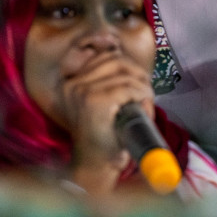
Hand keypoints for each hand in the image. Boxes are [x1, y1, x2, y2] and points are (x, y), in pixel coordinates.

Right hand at [60, 51, 156, 195]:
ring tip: (145, 104)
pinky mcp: (95, 101)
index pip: (102, 54)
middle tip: (145, 93)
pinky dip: (143, 96)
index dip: (125, 61)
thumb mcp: (103, 102)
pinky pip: (129, 88)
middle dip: (138, 73)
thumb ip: (108, 79)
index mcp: (70, 81)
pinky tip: (145, 108)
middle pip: (116, 59)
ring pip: (125, 73)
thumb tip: (120, 50)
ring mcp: (82, 91)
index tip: (137, 77)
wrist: (98, 165)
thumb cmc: (105, 135)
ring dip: (143, 87)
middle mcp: (72, 84)